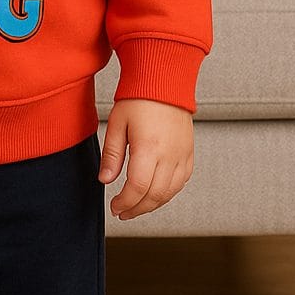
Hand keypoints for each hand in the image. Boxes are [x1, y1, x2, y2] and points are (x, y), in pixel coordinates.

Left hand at [98, 97, 193, 219]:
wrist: (165, 82)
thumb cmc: (139, 99)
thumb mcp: (117, 124)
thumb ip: (112, 155)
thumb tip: (105, 180)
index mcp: (149, 147)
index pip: (137, 188)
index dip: (125, 202)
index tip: (115, 207)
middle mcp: (169, 154)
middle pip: (155, 195)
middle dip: (136, 209)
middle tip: (123, 212)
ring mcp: (182, 155)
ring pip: (170, 193)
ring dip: (152, 205)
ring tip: (136, 207)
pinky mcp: (189, 153)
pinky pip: (181, 182)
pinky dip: (168, 193)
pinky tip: (155, 194)